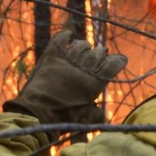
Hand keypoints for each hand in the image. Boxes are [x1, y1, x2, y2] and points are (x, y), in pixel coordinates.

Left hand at [4, 31, 127, 127]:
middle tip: (99, 54)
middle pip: (97, 53)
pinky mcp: (50, 57)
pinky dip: (65, 36)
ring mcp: (66, 61)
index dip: (117, 61)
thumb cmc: (63, 119)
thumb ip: (98, 114)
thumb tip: (103, 113)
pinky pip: (60, 40)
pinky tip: (68, 35)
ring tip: (84, 48)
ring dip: (84, 46)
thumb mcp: (86, 120)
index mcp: (94, 83)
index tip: (118, 60)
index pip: (112, 64)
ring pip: (80, 45)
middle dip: (100, 53)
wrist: (36, 114)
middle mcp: (83, 69)